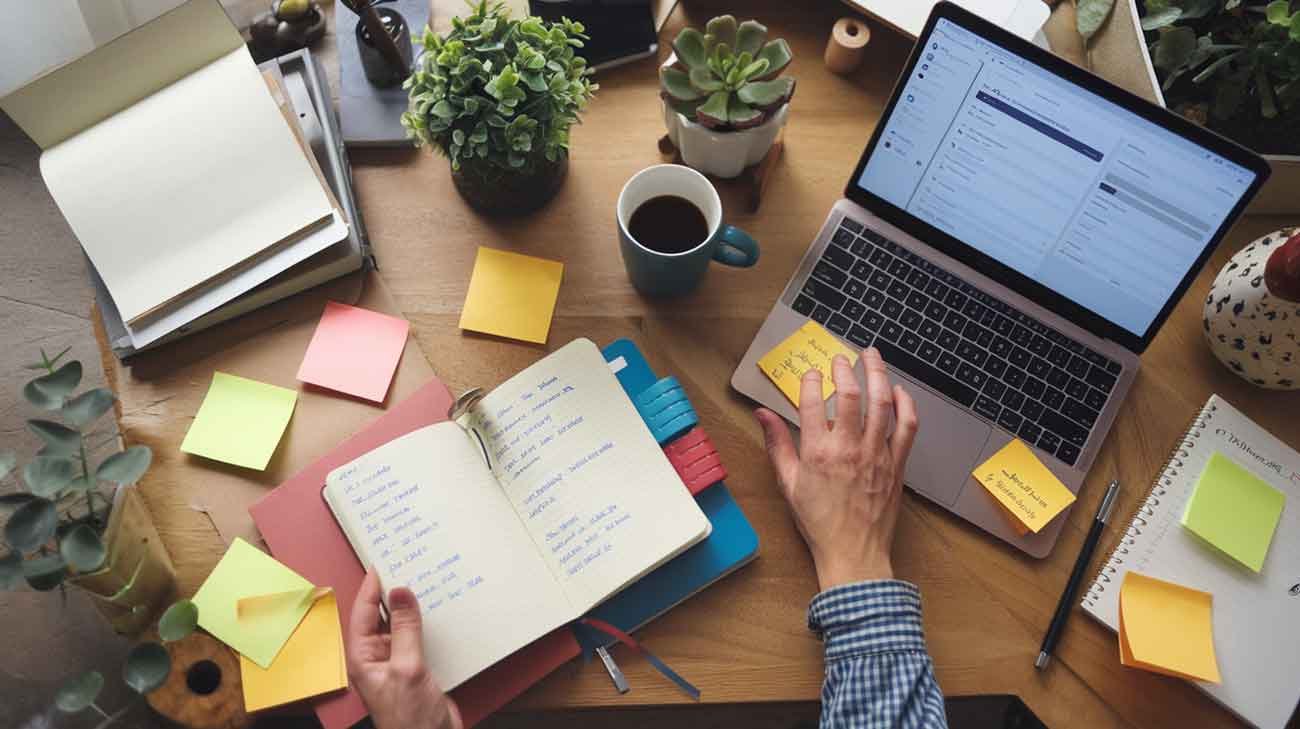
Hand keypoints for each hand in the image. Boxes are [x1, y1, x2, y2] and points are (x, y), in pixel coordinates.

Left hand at [347, 571, 463, 728]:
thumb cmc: (410, 718)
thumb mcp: (407, 668)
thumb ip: (405, 629)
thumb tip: (400, 592)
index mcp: (364, 657)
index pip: (364, 613)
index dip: (371, 588)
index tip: (381, 564)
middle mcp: (378, 658)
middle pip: (382, 617)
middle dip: (393, 593)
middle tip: (404, 566)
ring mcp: (398, 663)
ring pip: (403, 626)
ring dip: (414, 608)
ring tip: (424, 583)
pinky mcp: (418, 669)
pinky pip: (420, 638)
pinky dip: (428, 624)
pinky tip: (440, 613)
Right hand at [755, 348, 918, 590]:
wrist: (853, 552)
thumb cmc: (819, 522)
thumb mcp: (788, 483)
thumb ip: (777, 444)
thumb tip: (762, 415)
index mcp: (817, 453)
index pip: (811, 402)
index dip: (811, 381)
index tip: (811, 373)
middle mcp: (848, 449)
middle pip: (849, 395)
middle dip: (844, 369)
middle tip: (841, 358)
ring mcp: (875, 455)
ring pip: (881, 404)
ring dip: (877, 374)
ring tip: (871, 357)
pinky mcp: (896, 464)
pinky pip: (906, 427)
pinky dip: (904, 405)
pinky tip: (898, 392)